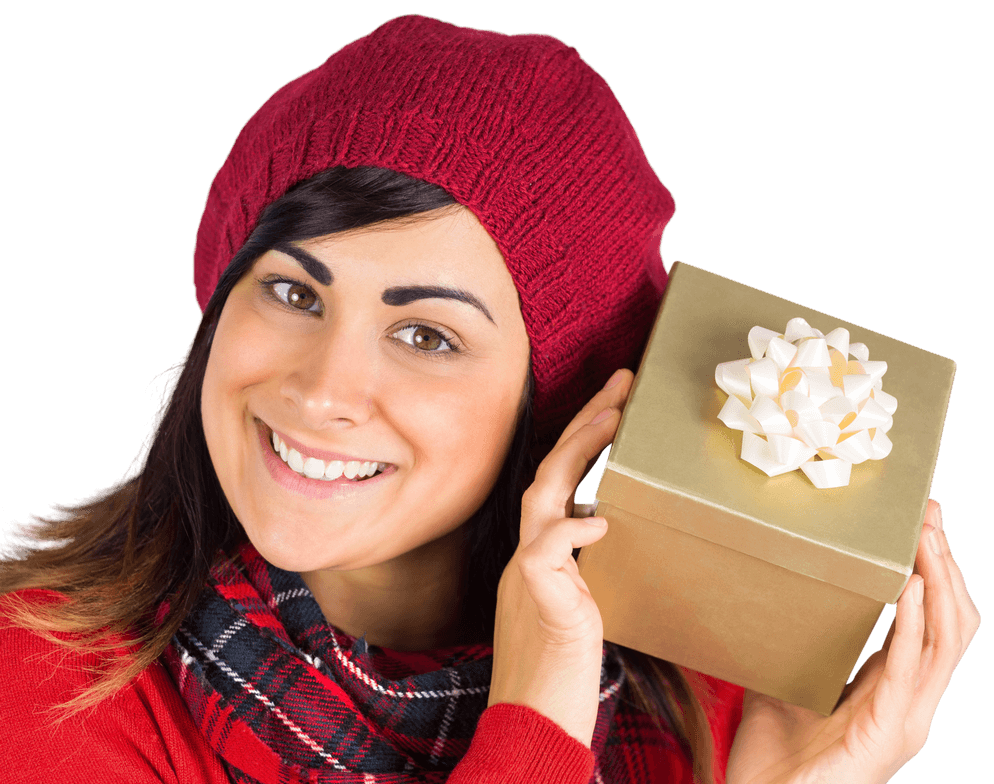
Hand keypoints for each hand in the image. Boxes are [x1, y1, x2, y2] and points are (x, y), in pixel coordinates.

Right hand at [488, 367, 633, 746]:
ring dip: (577, 454)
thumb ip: (589, 570)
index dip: (583, 439)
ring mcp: (527, 576)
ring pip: (542, 497)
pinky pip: (545, 553)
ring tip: (612, 420)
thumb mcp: (582, 609)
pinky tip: (599, 519)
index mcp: (538, 557)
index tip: (614, 404)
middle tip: (622, 386)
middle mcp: (527, 556)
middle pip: (549, 474)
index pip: (558, 483)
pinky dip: (571, 529)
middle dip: (585, 424)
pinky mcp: (536, 601)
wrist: (532, 724)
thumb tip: (615, 532)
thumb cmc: (560, 675)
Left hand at [727, 499, 980, 783]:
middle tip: (929, 516)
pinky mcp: (890, 729)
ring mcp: (906, 718)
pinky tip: (912, 586)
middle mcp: (909, 702)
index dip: (931, 575)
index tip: (919, 527)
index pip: (928, 624)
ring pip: (944, 638)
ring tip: (927, 538)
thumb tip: (772, 600)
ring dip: (939, 582)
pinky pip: (911, 666)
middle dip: (945, 566)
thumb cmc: (774, 761)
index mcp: (890, 692)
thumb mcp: (784, 687)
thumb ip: (792, 649)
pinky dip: (915, 621)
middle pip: (948, 623)